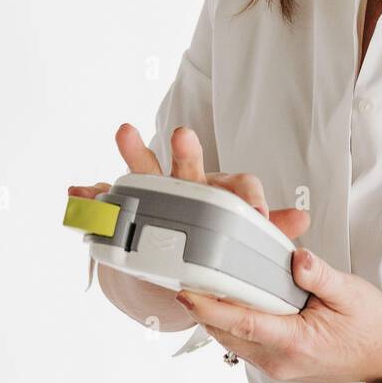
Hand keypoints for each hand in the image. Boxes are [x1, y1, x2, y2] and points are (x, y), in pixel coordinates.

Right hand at [68, 125, 311, 331]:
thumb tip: (304, 217)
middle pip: (190, 165)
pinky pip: (107, 201)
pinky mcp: (129, 206)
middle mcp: (189, 184)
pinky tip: (77, 192)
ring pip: (147, 169)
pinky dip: (91, 196)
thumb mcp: (246, 235)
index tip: (259, 216)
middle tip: (185, 134)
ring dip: (136, 151)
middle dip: (187, 151)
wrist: (179, 252)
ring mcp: (157, 191)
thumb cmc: (217, 236)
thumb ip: (271, 228)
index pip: (240, 186)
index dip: (251, 199)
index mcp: (222, 193)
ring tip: (124, 130)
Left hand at [176, 249, 381, 382]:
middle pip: (228, 332)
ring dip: (216, 315)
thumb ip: (320, 275)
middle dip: (204, 307)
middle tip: (185, 273)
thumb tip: (297, 257)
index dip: (210, 308)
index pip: (242, 323)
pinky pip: (245, 341)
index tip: (186, 291)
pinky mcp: (277, 361)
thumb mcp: (350, 292)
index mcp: (296, 343)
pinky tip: (230, 297)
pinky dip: (232, 321)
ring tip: (200, 280)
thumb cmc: (372, 326)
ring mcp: (277, 365)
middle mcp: (280, 360)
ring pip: (232, 339)